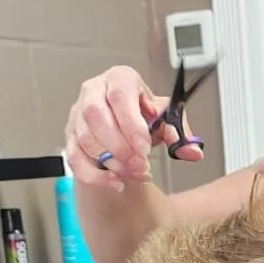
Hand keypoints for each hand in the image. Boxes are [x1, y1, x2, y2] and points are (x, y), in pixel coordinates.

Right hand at [64, 66, 203, 192]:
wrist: (125, 129)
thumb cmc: (143, 117)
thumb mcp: (165, 119)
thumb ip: (179, 133)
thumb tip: (193, 151)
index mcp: (119, 79)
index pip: (119, 94)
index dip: (131, 123)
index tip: (145, 147)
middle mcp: (94, 92)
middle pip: (95, 115)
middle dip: (120, 146)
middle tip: (141, 165)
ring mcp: (78, 115)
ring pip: (86, 139)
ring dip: (112, 163)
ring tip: (135, 173)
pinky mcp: (70, 138)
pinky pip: (75, 159)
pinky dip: (96, 176)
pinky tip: (117, 183)